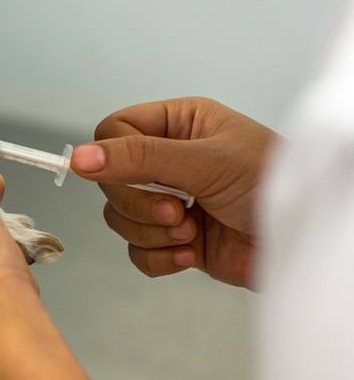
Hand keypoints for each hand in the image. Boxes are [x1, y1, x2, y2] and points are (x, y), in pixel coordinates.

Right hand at [72, 98, 279, 288]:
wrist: (305, 242)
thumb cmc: (270, 183)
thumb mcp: (203, 161)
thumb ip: (138, 158)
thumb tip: (77, 158)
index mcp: (177, 125)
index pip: (114, 132)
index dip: (111, 157)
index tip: (123, 177)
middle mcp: (169, 160)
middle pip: (111, 181)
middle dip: (140, 203)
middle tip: (178, 211)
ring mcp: (171, 201)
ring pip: (121, 218)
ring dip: (152, 232)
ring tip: (192, 232)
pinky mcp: (176, 240)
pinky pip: (138, 251)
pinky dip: (160, 258)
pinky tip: (192, 255)